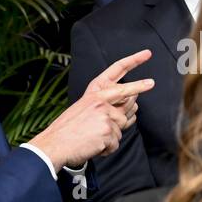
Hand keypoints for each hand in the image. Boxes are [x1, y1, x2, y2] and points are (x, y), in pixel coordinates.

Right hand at [29, 49, 153, 168]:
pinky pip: (117, 142)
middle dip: (133, 99)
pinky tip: (94, 145)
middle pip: (129, 98)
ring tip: (93, 137)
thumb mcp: (85, 109)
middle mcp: (100, 99)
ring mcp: (105, 113)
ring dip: (111, 136)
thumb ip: (107, 105)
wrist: (54, 144)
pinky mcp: (108, 129)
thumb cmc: (68, 130)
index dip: (133, 61)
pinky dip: (107, 148)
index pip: (116, 70)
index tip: (147, 54)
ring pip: (122, 126)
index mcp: (94, 92)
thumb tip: (134, 106)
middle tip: (138, 94)